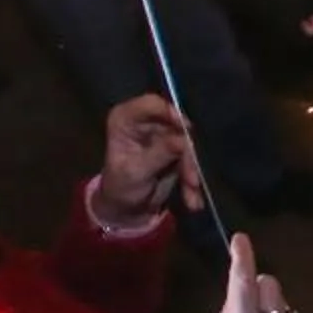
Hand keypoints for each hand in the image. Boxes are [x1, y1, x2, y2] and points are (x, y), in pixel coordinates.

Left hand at [88, 95, 201, 224]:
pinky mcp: (176, 148)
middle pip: (175, 126)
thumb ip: (159, 154)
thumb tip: (183, 141)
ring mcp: (163, 134)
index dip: (169, 113)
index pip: (150, 104)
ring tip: (191, 199)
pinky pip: (190, 159)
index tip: (185, 128)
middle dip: (185, 155)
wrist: (125, 209)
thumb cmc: (120, 187)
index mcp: (126, 120)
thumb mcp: (136, 172)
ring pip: (186, 144)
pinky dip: (191, 179)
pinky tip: (192, 200)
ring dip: (190, 171)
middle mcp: (146, 122)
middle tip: (191, 180)